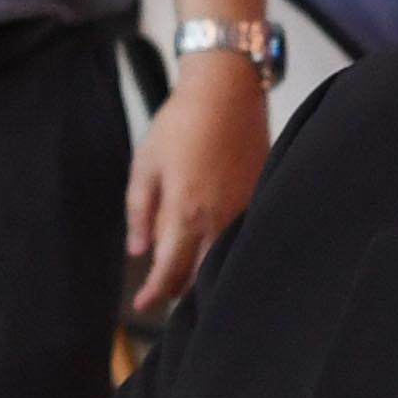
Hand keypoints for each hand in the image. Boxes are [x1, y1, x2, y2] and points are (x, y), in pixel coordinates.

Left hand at [125, 58, 269, 318]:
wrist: (227, 91)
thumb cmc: (182, 123)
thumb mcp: (146, 165)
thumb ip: (139, 212)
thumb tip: (138, 251)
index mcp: (186, 214)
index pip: (170, 273)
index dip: (154, 295)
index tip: (142, 306)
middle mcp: (219, 220)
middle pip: (200, 276)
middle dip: (179, 291)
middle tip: (162, 293)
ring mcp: (244, 211)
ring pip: (223, 259)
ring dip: (204, 273)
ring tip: (187, 276)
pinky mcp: (259, 198)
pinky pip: (242, 237)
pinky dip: (226, 249)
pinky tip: (215, 246)